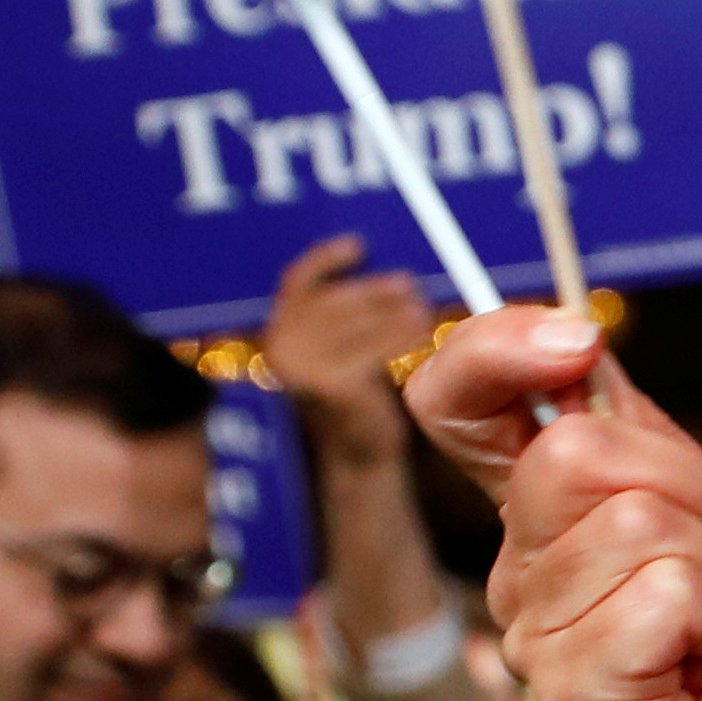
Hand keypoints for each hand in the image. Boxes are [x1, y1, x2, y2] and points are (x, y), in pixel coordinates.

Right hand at [265, 236, 437, 467]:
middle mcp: (280, 348)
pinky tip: (423, 334)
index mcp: (277, 333)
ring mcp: (302, 368)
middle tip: (410, 284)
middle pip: (333, 299)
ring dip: (394, 311)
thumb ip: (347, 318)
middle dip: (374, 290)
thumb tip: (388, 273)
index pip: (296, 282)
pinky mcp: (331, 385)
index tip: (360, 246)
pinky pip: (374, 347)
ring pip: (357, 321)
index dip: (326, 259)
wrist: (360, 454)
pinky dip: (401, 335)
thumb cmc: (358, 397)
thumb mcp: (342, 351)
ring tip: (424, 311)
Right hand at [401, 308, 701, 700]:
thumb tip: (574, 343)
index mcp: (545, 516)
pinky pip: (656, 596)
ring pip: (630, 526)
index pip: (455, 406)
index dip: (490, 350)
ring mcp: (537, 643)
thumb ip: (635, 434)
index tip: (571, 337)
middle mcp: (520, 576)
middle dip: (683, 486)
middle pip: (567, 454)